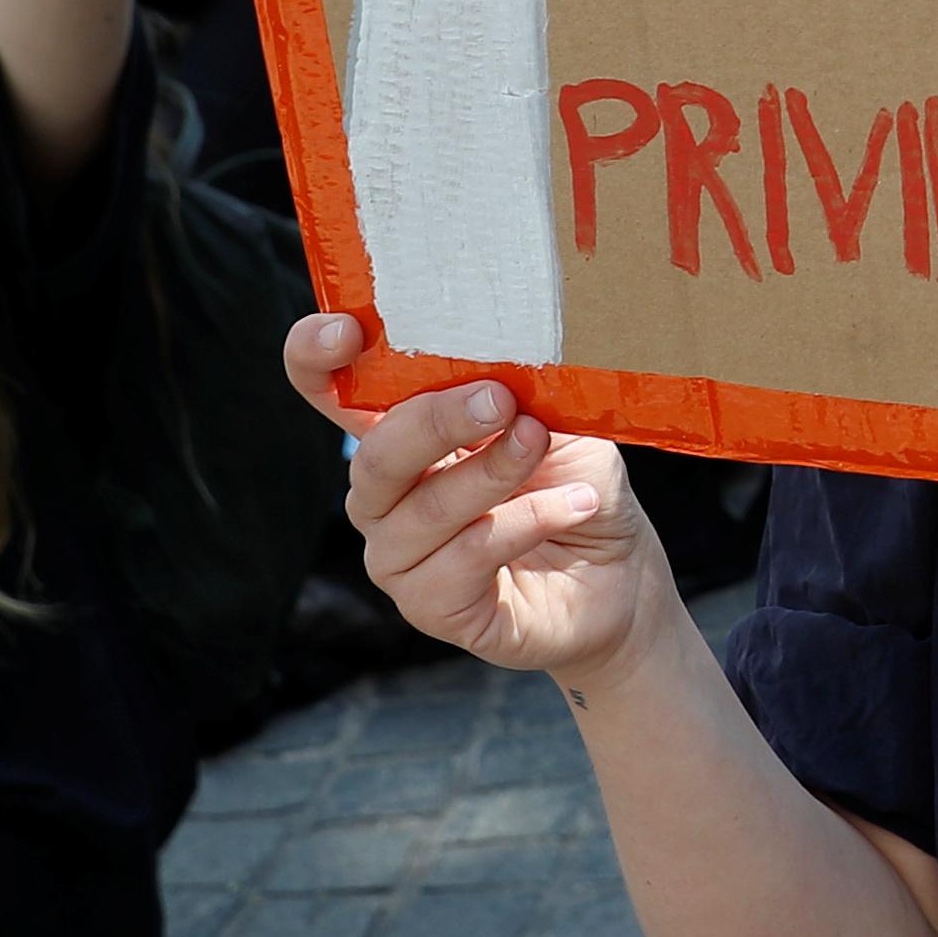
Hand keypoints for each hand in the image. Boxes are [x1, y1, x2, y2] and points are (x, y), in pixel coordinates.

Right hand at [285, 314, 663, 686]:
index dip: (316, 361)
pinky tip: (575, 504)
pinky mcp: (432, 607)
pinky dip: (526, 522)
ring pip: (420, 510)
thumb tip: (502, 365)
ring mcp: (401, 558)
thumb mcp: (562, 421)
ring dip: (491, 473)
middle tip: (499, 401)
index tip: (344, 329)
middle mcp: (386, 499)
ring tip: (543, 446)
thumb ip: (523, 391)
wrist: (621, 577)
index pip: (334, 394)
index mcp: (405, 437)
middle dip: (435, 422)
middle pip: (375, 456)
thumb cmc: (578, 485)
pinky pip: (462, 559)